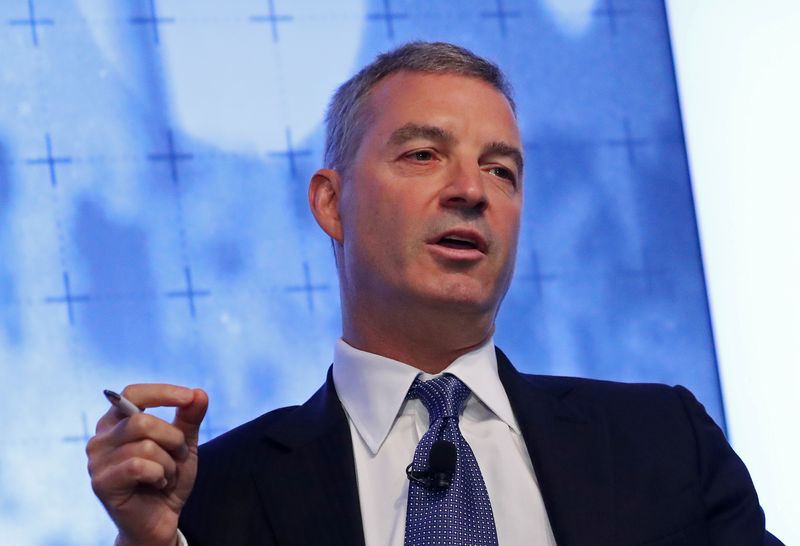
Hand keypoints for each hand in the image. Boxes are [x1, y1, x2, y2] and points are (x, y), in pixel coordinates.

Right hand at [86, 384, 207, 545]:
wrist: (161, 519)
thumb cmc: (167, 477)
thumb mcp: (184, 444)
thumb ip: (190, 418)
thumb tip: (199, 393)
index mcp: (115, 422)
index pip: (132, 393)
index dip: (162, 393)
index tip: (189, 397)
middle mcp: (100, 438)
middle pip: (142, 421)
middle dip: (173, 438)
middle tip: (179, 455)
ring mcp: (97, 462)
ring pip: (145, 445)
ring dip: (169, 462)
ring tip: (166, 474)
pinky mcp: (102, 484)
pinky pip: (138, 466)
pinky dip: (159, 475)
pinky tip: (158, 484)